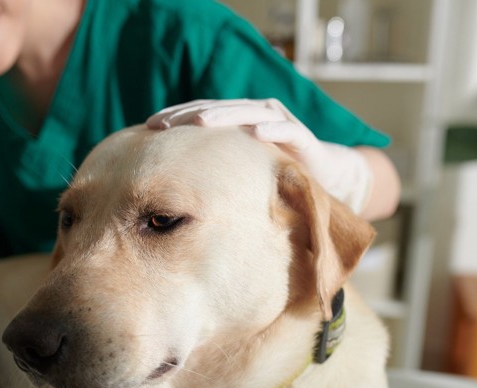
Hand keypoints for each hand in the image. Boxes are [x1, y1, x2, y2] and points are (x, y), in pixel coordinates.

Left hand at [147, 99, 372, 213]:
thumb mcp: (238, 174)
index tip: (149, 128)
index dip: (176, 117)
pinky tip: (255, 132)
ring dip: (225, 116)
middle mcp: (255, 116)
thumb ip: (212, 172)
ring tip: (201, 122)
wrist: (327, 177)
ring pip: (247, 113)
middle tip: (164, 124)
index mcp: (236, 123)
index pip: (201, 114)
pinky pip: (287, 130)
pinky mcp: (302, 138)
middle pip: (218, 109)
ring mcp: (279, 123)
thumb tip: (170, 190)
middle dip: (189, 114)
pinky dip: (272, 129)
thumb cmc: (274, 177)